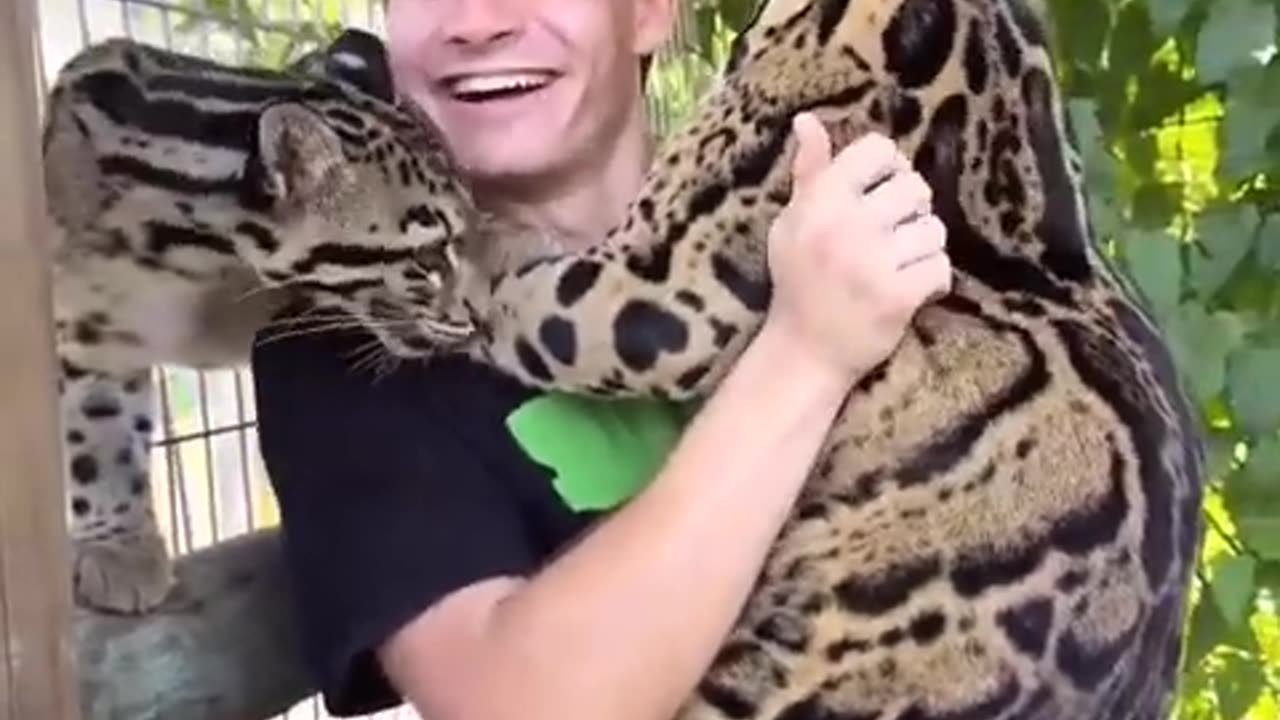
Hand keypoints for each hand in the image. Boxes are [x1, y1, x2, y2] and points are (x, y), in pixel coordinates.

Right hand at [762, 113, 951, 379]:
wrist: (803, 352)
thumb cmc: (798, 281)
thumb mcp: (792, 223)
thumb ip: (809, 172)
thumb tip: (807, 119)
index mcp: (818, 202)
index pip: (877, 151)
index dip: (887, 167)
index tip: (879, 192)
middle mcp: (845, 226)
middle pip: (913, 187)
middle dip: (911, 209)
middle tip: (892, 234)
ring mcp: (872, 263)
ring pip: (933, 229)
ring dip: (922, 247)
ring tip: (899, 264)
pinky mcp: (897, 297)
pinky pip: (940, 267)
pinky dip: (932, 280)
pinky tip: (910, 290)